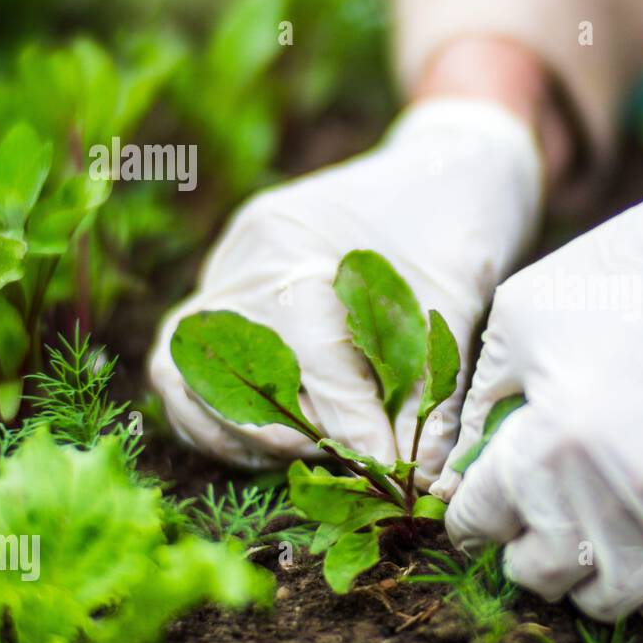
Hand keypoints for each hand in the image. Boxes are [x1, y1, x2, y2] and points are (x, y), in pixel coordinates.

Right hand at [148, 99, 542, 479]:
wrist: (444, 168)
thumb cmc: (456, 223)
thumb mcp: (457, 295)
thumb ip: (432, 383)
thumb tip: (418, 473)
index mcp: (297, 235)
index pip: (304, 345)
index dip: (346, 416)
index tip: (387, 463)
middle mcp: (245, 256)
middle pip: (227, 362)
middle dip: (289, 427)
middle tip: (354, 461)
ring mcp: (225, 276)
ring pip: (186, 374)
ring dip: (245, 431)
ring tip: (317, 453)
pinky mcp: (227, 302)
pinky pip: (187, 373)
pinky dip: (223, 419)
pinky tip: (284, 442)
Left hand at [433, 136, 642, 628]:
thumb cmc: (628, 280)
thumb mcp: (523, 317)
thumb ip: (481, 403)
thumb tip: (460, 475)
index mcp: (548, 444)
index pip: (477, 525)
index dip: (471, 515)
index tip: (483, 507)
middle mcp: (610, 496)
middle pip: (538, 574)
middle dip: (525, 547)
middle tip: (538, 517)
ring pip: (609, 600)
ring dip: (590, 574)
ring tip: (594, 534)